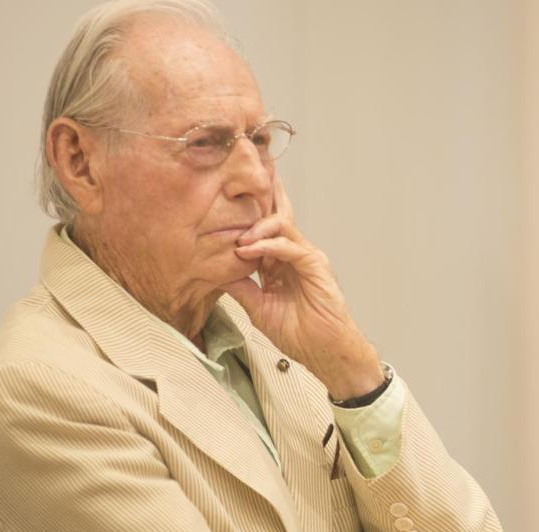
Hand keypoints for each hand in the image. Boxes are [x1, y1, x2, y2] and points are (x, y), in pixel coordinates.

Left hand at [223, 175, 384, 399]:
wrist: (323, 351)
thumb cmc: (300, 334)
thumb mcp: (259, 308)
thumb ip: (241, 288)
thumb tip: (215, 273)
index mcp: (281, 263)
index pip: (265, 229)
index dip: (250, 212)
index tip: (233, 194)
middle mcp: (295, 255)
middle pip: (278, 216)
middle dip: (265, 195)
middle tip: (249, 173)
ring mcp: (307, 258)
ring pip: (283, 226)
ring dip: (258, 227)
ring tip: (239, 238)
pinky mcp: (316, 266)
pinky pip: (290, 247)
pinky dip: (269, 245)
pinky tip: (250, 249)